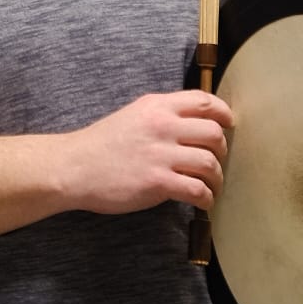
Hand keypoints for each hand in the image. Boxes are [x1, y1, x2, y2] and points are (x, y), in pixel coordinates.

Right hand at [61, 91, 233, 214]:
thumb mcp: (133, 115)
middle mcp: (162, 126)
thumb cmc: (101, 144)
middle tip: (217, 160)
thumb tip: (192, 123)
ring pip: (209, 162)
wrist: (73, 167)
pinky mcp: (156, 182)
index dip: (223, 113)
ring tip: (213, 186)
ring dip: (217, 177)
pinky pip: (196, 189)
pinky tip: (203, 202)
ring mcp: (160, 155)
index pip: (203, 101)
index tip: (229, 124)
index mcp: (157, 106)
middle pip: (213, 133)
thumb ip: (162, 115)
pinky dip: (206, 198)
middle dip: (222, 149)